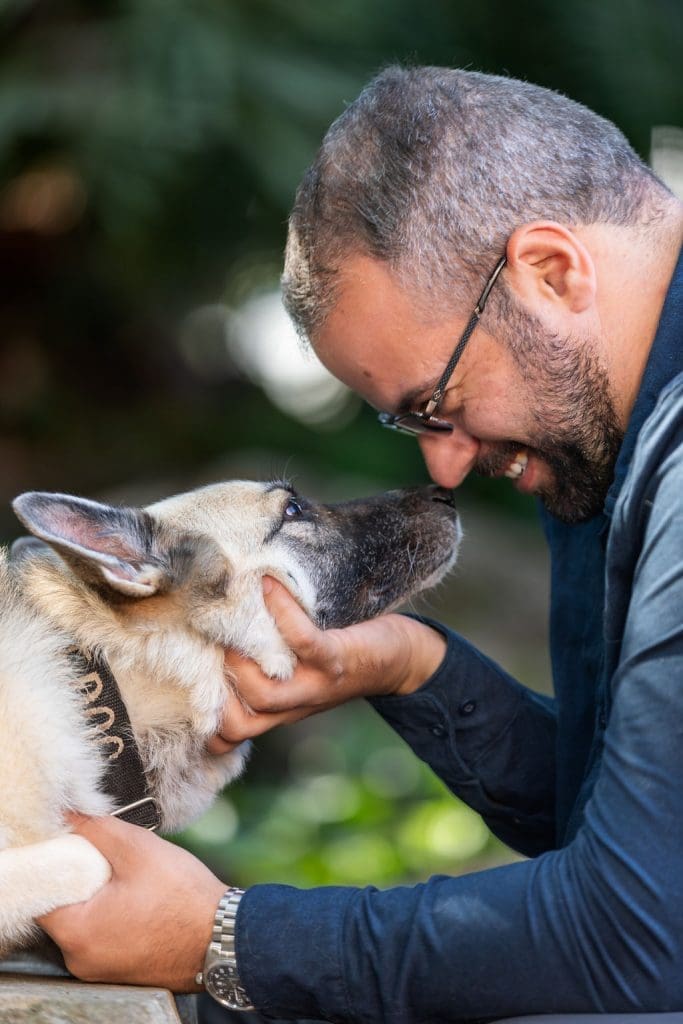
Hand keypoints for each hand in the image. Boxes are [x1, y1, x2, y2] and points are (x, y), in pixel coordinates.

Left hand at [39, 815, 226, 990]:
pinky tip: (136, 897)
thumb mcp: (138, 850)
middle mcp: (80, 958)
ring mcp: (99, 968)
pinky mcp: (118, 969)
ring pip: (82, 920)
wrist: (223, 937)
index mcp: (77, 932)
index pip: (42, 891)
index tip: (74, 842)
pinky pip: (100, 934)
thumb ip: (96, 829)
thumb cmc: (184, 898)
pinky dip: (110, 913)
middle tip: (106, 855)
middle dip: (79, 876)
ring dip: (97, 895)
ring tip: (128, 876)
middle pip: (61, 906)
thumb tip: (70, 815)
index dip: (55, 861)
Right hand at [208, 577, 445, 752]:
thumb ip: (260, 661)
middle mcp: (294, 706)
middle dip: (214, 686)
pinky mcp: (336, 661)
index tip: (184, 684)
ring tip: (236, 618)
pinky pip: (302, 642)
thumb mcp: (296, 667)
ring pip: (263, 694)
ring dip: (240, 656)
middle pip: (239, 722)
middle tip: (208, 643)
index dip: (202, 723)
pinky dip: (282, 612)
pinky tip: (269, 585)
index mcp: (279, 710)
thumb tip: (209, 628)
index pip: (228, 738)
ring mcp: (315, 687)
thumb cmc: (340, 653)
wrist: (401, 657)